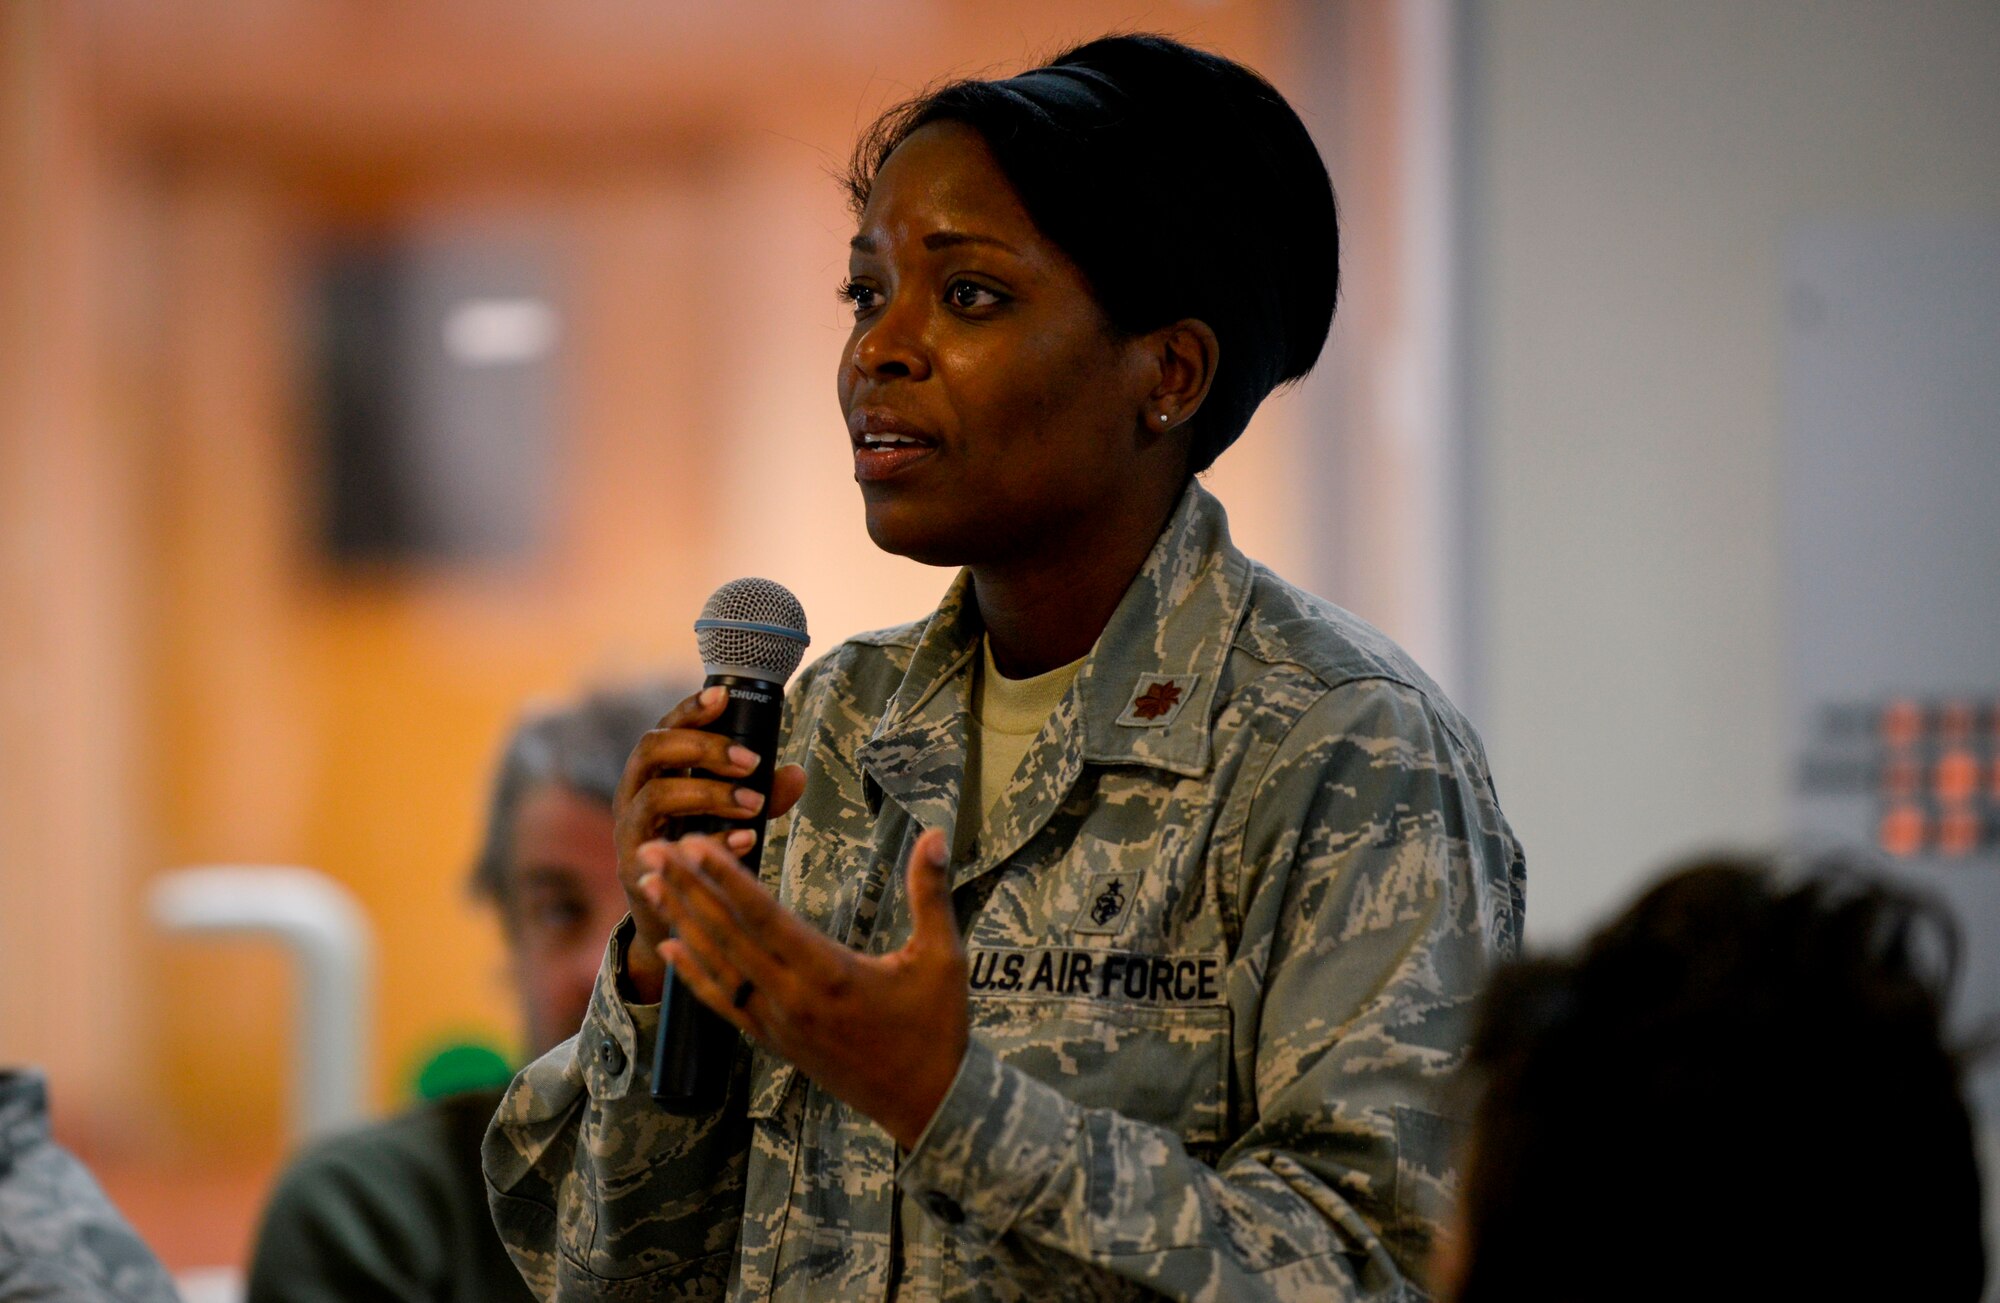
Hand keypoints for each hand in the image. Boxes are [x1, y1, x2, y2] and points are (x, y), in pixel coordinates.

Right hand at [614, 686, 806, 1000]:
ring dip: (709, 793)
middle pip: (651, 749)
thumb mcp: (736, 816)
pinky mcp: (636, 867)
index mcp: (655, 772)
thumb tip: (796, 774)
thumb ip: (764, 794)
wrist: (675, 913)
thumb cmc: (703, 851)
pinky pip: (667, 847)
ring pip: (656, 795)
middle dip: (702, 749)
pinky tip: (748, 839)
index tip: (723, 696)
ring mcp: (629, 830)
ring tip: (754, 802)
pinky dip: (713, 840)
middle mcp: (633, 794)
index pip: (665, 727)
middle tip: (750, 761)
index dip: (689, 709)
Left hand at [636, 828, 969, 1148]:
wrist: (924, 1103)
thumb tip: (936, 834)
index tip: (693, 844)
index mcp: (830, 973)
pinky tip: (668, 948)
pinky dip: (691, 975)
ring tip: (648, 883)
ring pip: (716, 966)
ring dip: (679, 921)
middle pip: (726, 935)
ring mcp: (778, 1023)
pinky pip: (723, 1003)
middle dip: (685, 888)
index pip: (763, 918)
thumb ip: (931, 893)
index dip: (725, 878)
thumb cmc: (937, 1028)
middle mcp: (792, 999)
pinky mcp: (773, 1041)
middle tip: (650, 847)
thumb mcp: (944, 958)